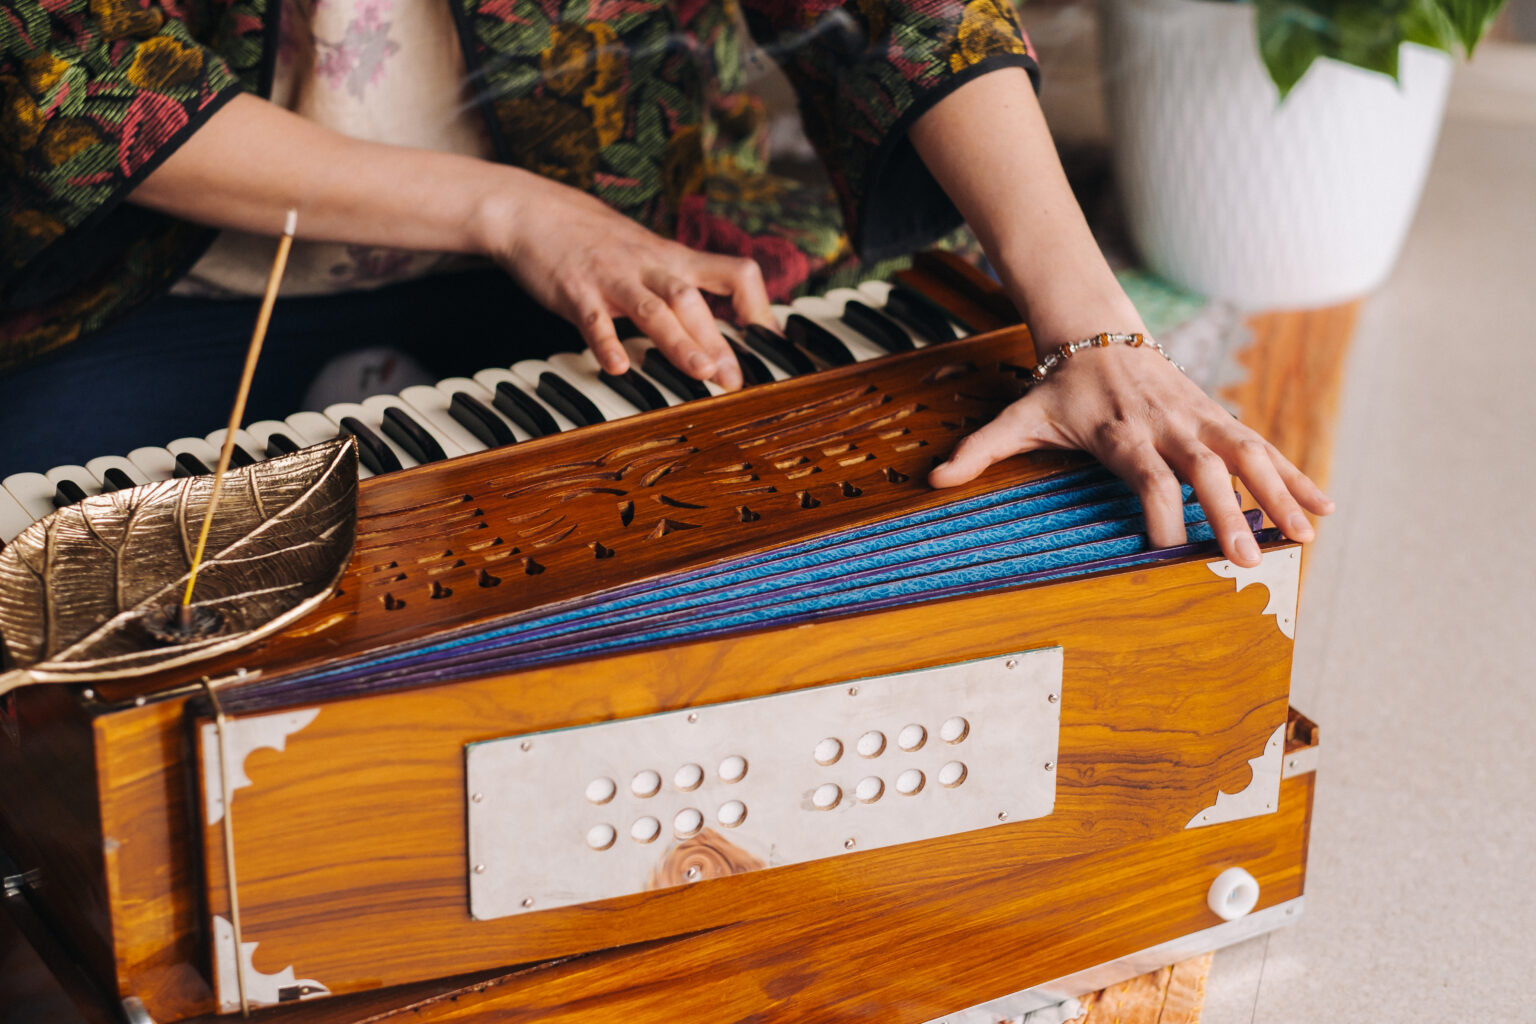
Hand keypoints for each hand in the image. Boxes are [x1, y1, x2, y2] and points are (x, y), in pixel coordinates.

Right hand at [479, 178, 775, 390]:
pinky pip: (593, 317)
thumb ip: (679, 286)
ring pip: (653, 307)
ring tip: (700, 373)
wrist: (533, 210)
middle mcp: (650, 266)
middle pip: (693, 300)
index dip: (758, 306)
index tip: (770, 344)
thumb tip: (714, 327)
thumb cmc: (595, 240)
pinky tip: (617, 366)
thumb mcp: (648, 254)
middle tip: (734, 380)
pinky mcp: (575, 290)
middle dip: (717, 340)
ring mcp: (613, 278)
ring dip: (679, 340)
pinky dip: (606, 342)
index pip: (734, 273)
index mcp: (674, 259)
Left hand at [927, 340, 1333, 567]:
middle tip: (1251, 558)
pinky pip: (1263, 447)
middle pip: (1204, 468)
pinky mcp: (1219, 417)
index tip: (1170, 548)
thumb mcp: (1019, 415)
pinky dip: (1294, 475)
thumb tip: (932, 478)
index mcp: (1119, 430)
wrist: (1097, 331)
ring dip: (1279, 494)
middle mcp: (1166, 424)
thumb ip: (981, 449)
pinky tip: (1322, 506)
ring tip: (1307, 535)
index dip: (1158, 508)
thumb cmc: (1059, 388)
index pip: (1144, 473)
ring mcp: (1199, 419)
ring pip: (1247, 454)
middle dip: (1230, 512)